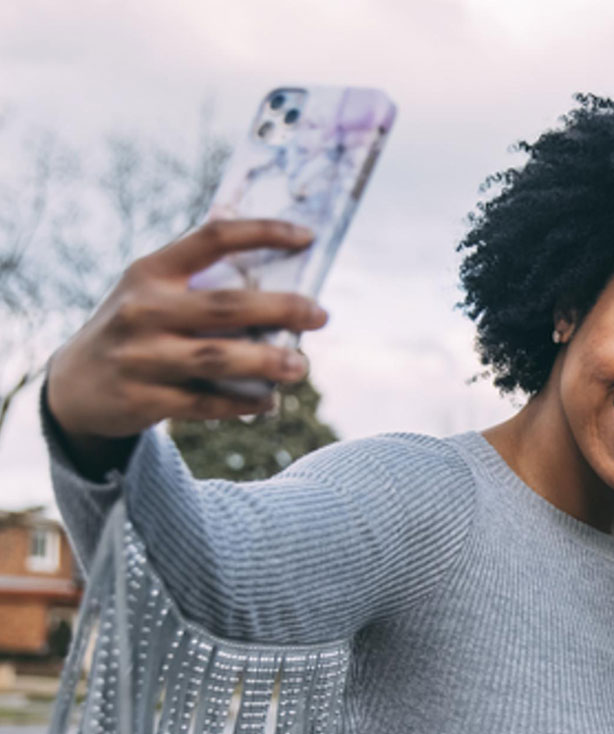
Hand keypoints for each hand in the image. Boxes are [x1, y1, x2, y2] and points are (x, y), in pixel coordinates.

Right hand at [46, 219, 329, 440]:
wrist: (75, 386)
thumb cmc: (138, 332)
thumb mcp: (152, 295)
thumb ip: (203, 290)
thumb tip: (286, 299)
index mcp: (152, 272)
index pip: (213, 237)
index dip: (264, 232)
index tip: (307, 237)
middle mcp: (144, 309)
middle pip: (226, 306)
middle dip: (280, 309)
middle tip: (321, 315)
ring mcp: (141, 356)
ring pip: (217, 359)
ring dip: (266, 362)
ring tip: (300, 366)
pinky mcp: (143, 400)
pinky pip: (205, 403)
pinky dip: (242, 404)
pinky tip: (269, 402)